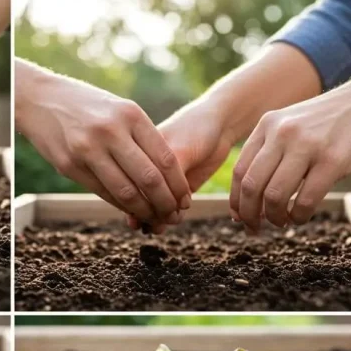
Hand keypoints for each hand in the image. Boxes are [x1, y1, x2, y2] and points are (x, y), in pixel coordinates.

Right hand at [16, 66, 189, 225]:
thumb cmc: (87, 104)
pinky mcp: (69, 166)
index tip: (185, 198)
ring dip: (144, 210)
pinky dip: (120, 205)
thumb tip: (164, 172)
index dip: (178, 184)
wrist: (40, 99)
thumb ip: (140, 136)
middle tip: (174, 214)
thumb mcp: (119, 109)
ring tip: (155, 217)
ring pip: (125, 191)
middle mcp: (110, 132)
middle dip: (165, 203)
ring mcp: (87, 150)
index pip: (164, 158)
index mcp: (129, 114)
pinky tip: (130, 209)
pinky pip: (102, 192)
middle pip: (149, 179)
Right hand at [124, 100, 235, 230]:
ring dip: (153, 218)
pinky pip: (166, 206)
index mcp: (137, 154)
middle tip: (151, 224)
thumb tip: (155, 205)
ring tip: (158, 227)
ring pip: (151, 203)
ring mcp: (160, 178)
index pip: (131, 184)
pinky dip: (165, 217)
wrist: (219, 123)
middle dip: (143, 213)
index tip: (138, 216)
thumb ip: (168, 175)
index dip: (133, 201)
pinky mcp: (176, 187)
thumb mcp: (178, 150)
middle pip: (138, 196)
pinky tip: (165, 224)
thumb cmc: (194, 128)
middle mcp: (144, 167)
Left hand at [232, 90, 350, 233]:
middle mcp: (282, 133)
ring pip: (274, 195)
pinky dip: (298, 216)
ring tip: (281, 222)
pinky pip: (305, 199)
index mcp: (266, 125)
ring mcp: (307, 145)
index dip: (236, 201)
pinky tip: (299, 217)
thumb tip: (242, 203)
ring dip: (274, 217)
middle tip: (255, 228)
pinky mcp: (332, 159)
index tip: (238, 217)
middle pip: (252, 185)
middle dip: (249, 214)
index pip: (240, 171)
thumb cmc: (321, 125)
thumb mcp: (287, 128)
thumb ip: (266, 155)